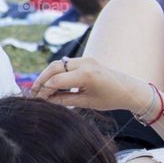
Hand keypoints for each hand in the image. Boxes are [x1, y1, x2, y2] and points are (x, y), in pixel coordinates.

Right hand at [30, 56, 153, 114]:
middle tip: (33, 92)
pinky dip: (57, 73)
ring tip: (40, 88)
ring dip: (48, 75)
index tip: (36, 100)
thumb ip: (64, 100)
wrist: (130, 89)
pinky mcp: (86, 59)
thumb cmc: (111, 99)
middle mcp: (85, 63)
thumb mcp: (86, 102)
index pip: (56, 80)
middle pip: (54, 68)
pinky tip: (52, 84)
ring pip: (58, 64)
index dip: (44, 90)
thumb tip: (46, 100)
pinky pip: (66, 64)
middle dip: (41, 79)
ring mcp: (85, 59)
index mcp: (86, 75)